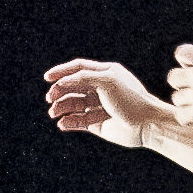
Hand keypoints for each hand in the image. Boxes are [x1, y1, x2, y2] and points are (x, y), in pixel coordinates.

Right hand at [45, 59, 161, 149]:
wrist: (146, 124)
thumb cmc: (130, 99)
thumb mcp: (107, 81)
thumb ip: (83, 77)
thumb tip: (61, 81)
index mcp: (105, 73)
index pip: (79, 68)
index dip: (61, 71)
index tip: (47, 77)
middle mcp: (100, 88)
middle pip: (72, 86)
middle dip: (59, 91)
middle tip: (50, 98)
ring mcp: (97, 106)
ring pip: (72, 104)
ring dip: (60, 107)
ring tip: (54, 113)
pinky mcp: (96, 123)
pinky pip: (76, 121)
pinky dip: (67, 122)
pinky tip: (63, 123)